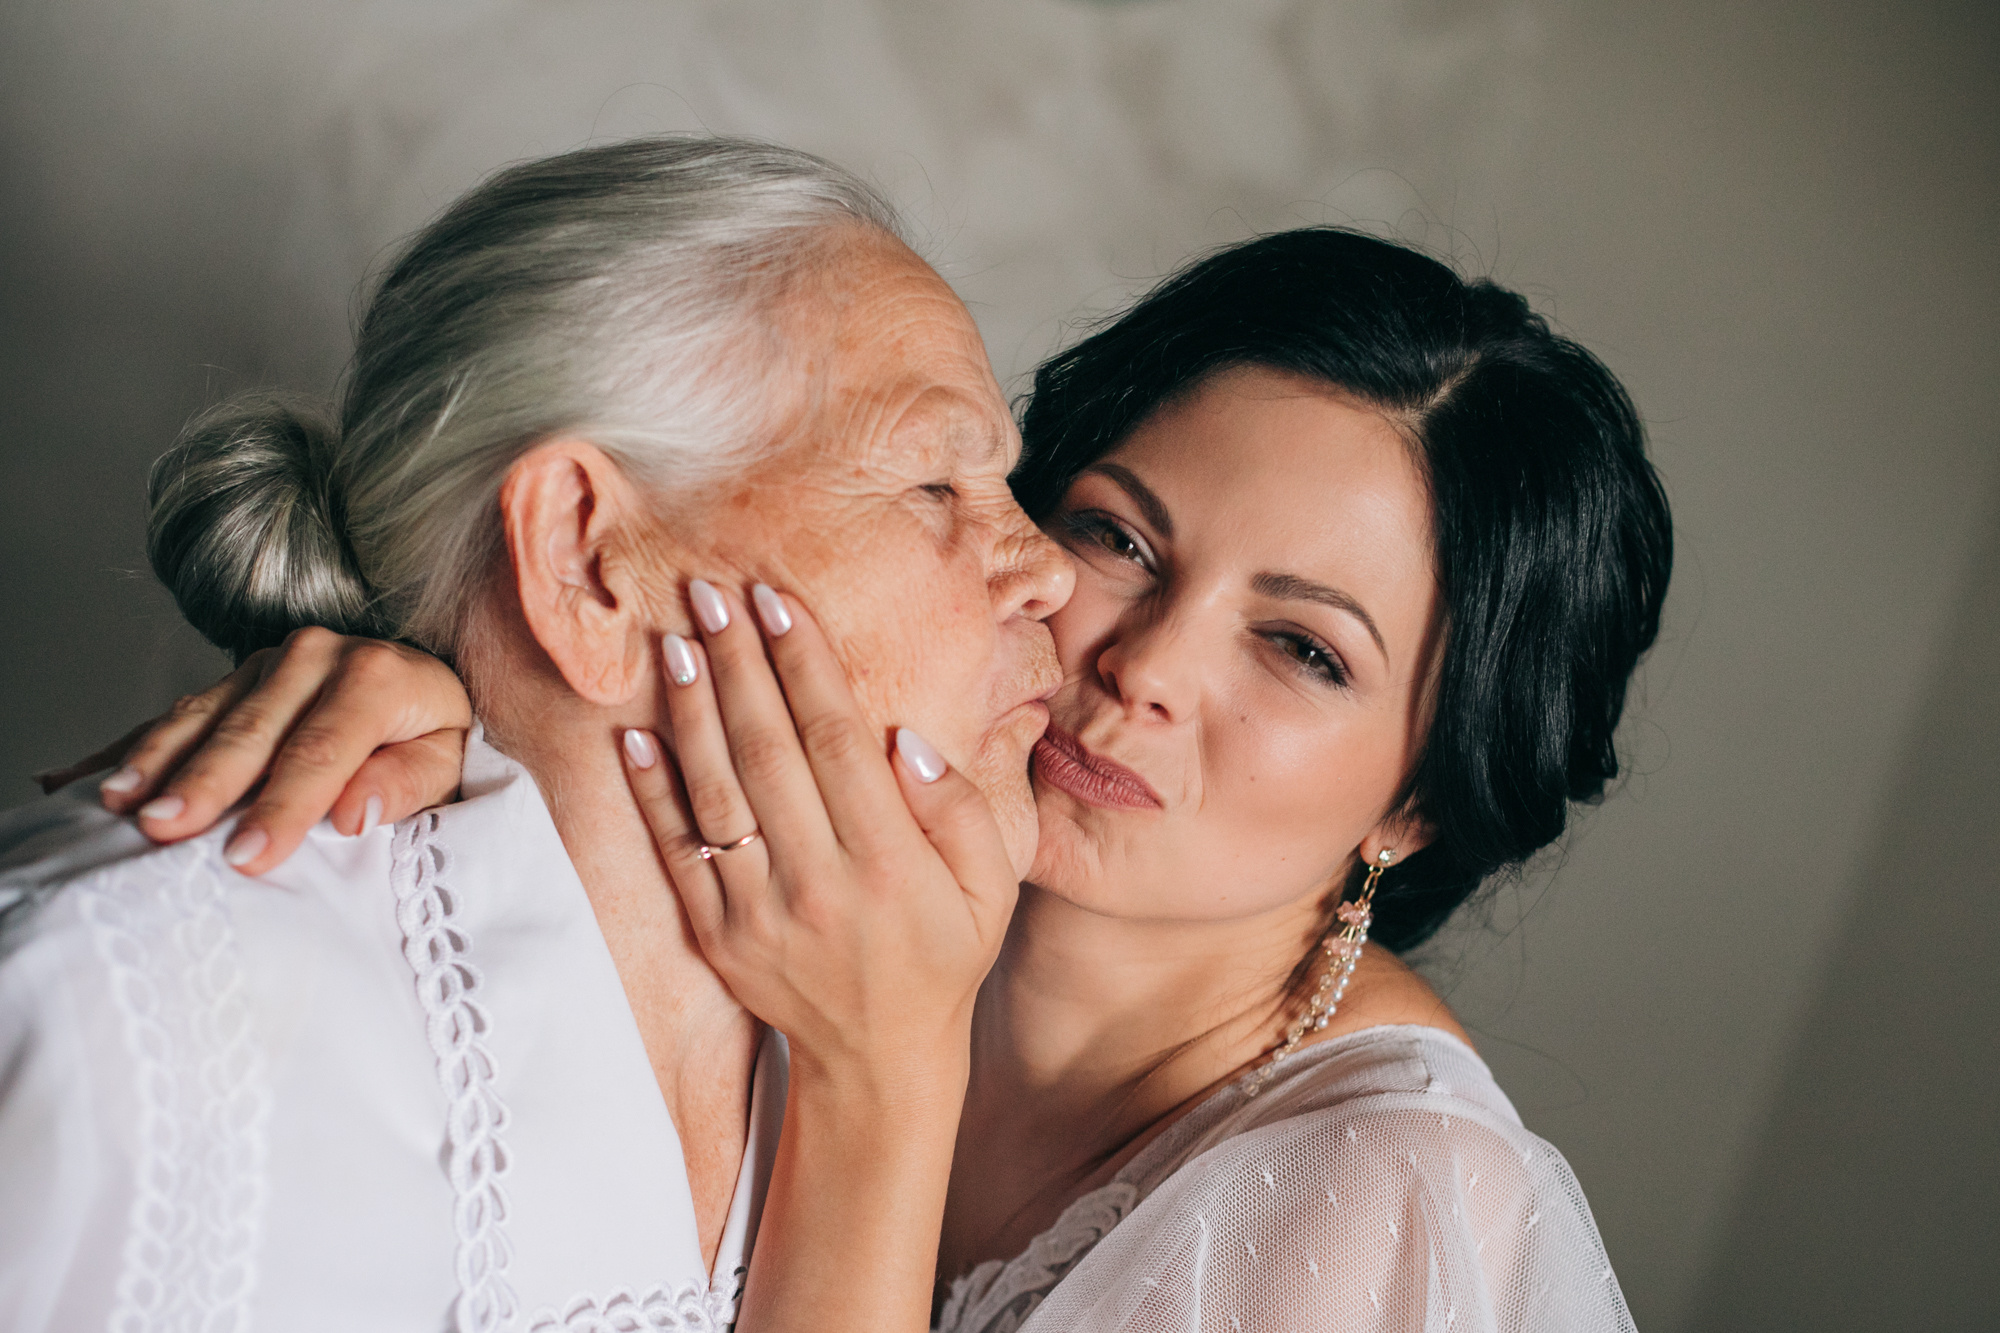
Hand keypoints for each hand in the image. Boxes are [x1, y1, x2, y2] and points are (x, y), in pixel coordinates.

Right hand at [50, 627, 471, 874]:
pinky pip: (184, 713)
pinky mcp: (239, 675)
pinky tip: (97, 779)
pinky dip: (141, 748)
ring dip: (158, 761)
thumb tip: (354, 812)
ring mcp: (271, 661)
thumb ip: (406, 783)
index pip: (323, 750)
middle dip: (204, 783)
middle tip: (163, 830)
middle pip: (254, 730)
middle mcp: (320, 655)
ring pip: (207, 715)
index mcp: (378, 676)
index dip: (284, 805)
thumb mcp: (448, 763)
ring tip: (119, 803)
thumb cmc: (436, 736)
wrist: (424, 687)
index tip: (249, 856)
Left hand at [622, 581, 1018, 1092]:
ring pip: (715, 793)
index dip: (803, 665)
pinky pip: (676, 851)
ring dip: (691, 711)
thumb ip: (957, 809)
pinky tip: (635, 733)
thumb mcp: (991, 889)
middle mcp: (818, 883)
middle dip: (738, 664)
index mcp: (889, 864)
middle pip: (767, 752)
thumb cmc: (943, 957)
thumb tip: (901, 736)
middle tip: (711, 591)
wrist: (879, 1061)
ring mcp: (757, 912)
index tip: (777, 602)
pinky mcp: (716, 934)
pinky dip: (652, 791)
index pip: (836, 742)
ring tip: (677, 641)